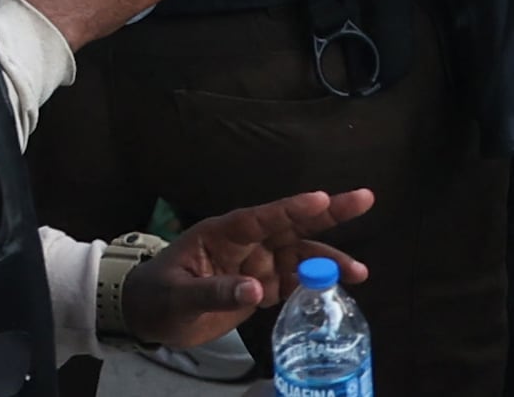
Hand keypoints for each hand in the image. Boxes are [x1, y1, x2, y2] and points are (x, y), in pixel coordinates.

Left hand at [122, 193, 375, 352]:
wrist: (148, 316)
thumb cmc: (158, 296)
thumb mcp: (180, 296)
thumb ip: (216, 292)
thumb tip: (256, 289)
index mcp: (223, 233)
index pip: (262, 217)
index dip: (292, 207)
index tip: (322, 197)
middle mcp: (246, 243)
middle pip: (292, 226)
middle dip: (328, 214)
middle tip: (365, 199)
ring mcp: (255, 263)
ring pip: (299, 257)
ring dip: (328, 262)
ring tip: (360, 273)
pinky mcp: (259, 287)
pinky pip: (292, 283)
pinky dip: (314, 287)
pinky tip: (337, 292)